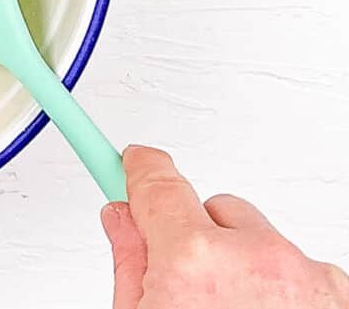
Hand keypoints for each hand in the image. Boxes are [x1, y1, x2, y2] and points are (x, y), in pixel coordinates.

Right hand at [103, 146, 348, 308]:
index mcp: (194, 260)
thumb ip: (132, 265)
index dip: (137, 168)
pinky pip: (302, 270)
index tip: (130, 158)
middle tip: (190, 288)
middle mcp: (256, 258)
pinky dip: (285, 290)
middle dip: (199, 238)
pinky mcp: (338, 293)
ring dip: (246, 267)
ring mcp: (305, 277)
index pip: (157, 183)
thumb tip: (124, 223)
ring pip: (262, 241)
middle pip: (216, 212)